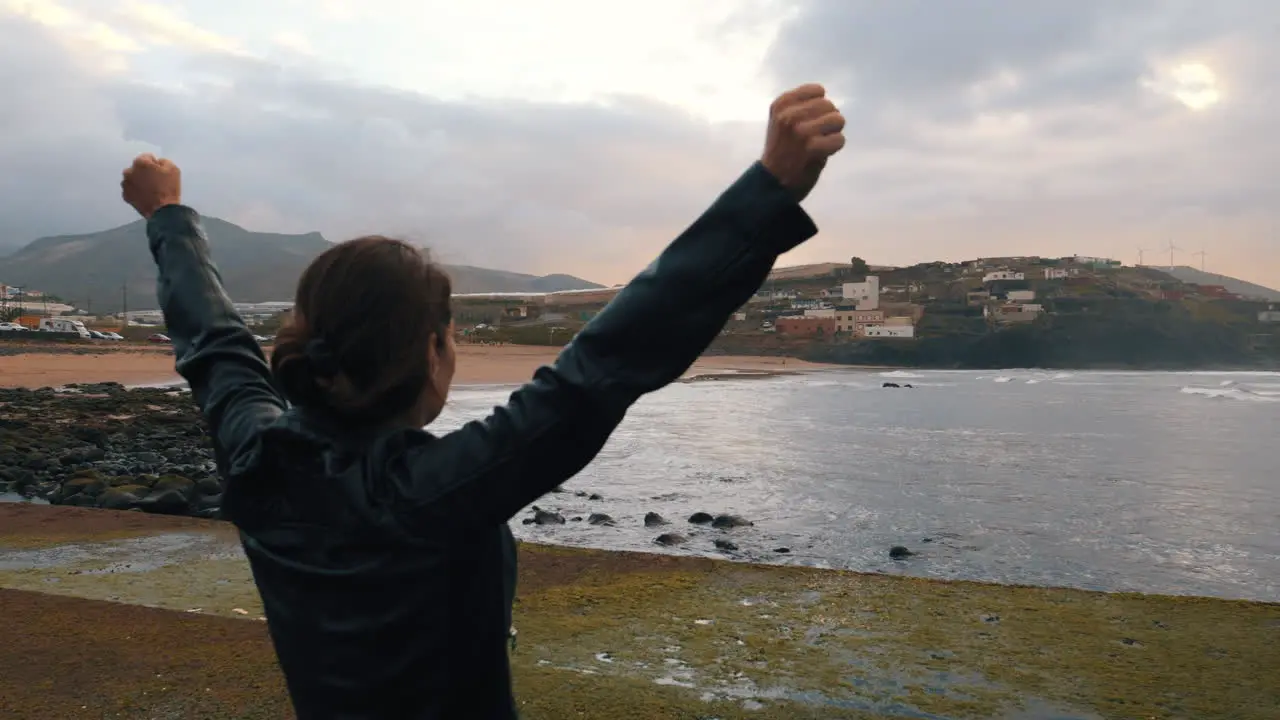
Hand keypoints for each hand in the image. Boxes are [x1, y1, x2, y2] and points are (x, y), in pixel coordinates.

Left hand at [121, 153, 181, 218]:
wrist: (164, 211)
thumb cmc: (169, 188)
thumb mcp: (174, 169)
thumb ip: (164, 161)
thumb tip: (158, 163)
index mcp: (140, 163)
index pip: (147, 157)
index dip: (155, 164)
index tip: (161, 172)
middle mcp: (129, 172)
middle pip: (137, 168)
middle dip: (145, 172)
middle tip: (155, 181)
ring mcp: (125, 184)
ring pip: (132, 178)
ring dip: (139, 181)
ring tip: (150, 189)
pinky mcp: (125, 196)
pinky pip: (131, 189)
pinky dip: (136, 191)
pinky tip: (145, 196)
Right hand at [760, 84, 845, 201]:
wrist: (772, 183)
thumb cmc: (782, 150)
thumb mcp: (782, 121)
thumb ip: (801, 107)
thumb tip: (829, 104)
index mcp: (781, 105)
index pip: (817, 91)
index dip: (819, 107)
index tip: (809, 121)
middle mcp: (789, 115)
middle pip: (829, 105)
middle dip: (828, 120)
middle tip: (816, 136)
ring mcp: (800, 131)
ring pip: (837, 120)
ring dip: (833, 133)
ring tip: (819, 144)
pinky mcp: (812, 147)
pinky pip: (839, 139)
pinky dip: (835, 147)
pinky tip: (822, 153)